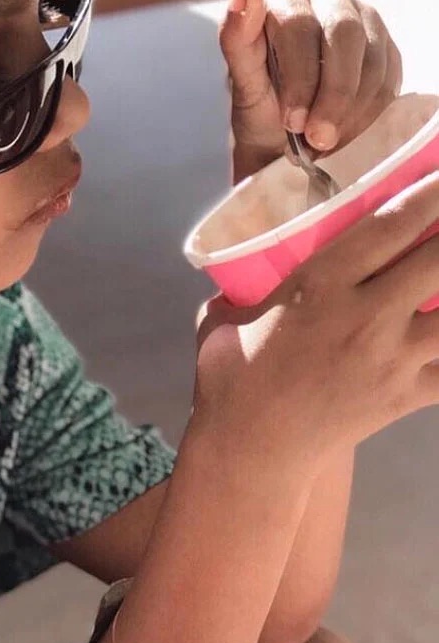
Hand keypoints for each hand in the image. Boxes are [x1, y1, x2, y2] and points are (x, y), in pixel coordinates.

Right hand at [190, 170, 438, 461]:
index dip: (433, 191)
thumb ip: (246, 286)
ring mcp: (392, 359)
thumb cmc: (229, 379)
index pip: (393, 225)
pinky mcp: (406, 396)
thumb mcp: (224, 319)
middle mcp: (365, 318)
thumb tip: (245, 266)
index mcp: (319, 287)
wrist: (249, 451)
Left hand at [219, 0, 402, 181]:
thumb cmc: (260, 103)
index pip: (300, 26)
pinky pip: (389, 77)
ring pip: (372, 57)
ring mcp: (363, 18)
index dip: (299, 78)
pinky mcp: (385, 47)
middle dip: (332, 94)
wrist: (286, 135)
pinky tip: (343, 133)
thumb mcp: (241, 80)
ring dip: (351, 108)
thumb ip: (236, 37)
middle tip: (316, 137)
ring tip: (325, 141)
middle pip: (345, 35)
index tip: (292, 121)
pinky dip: (367, 113)